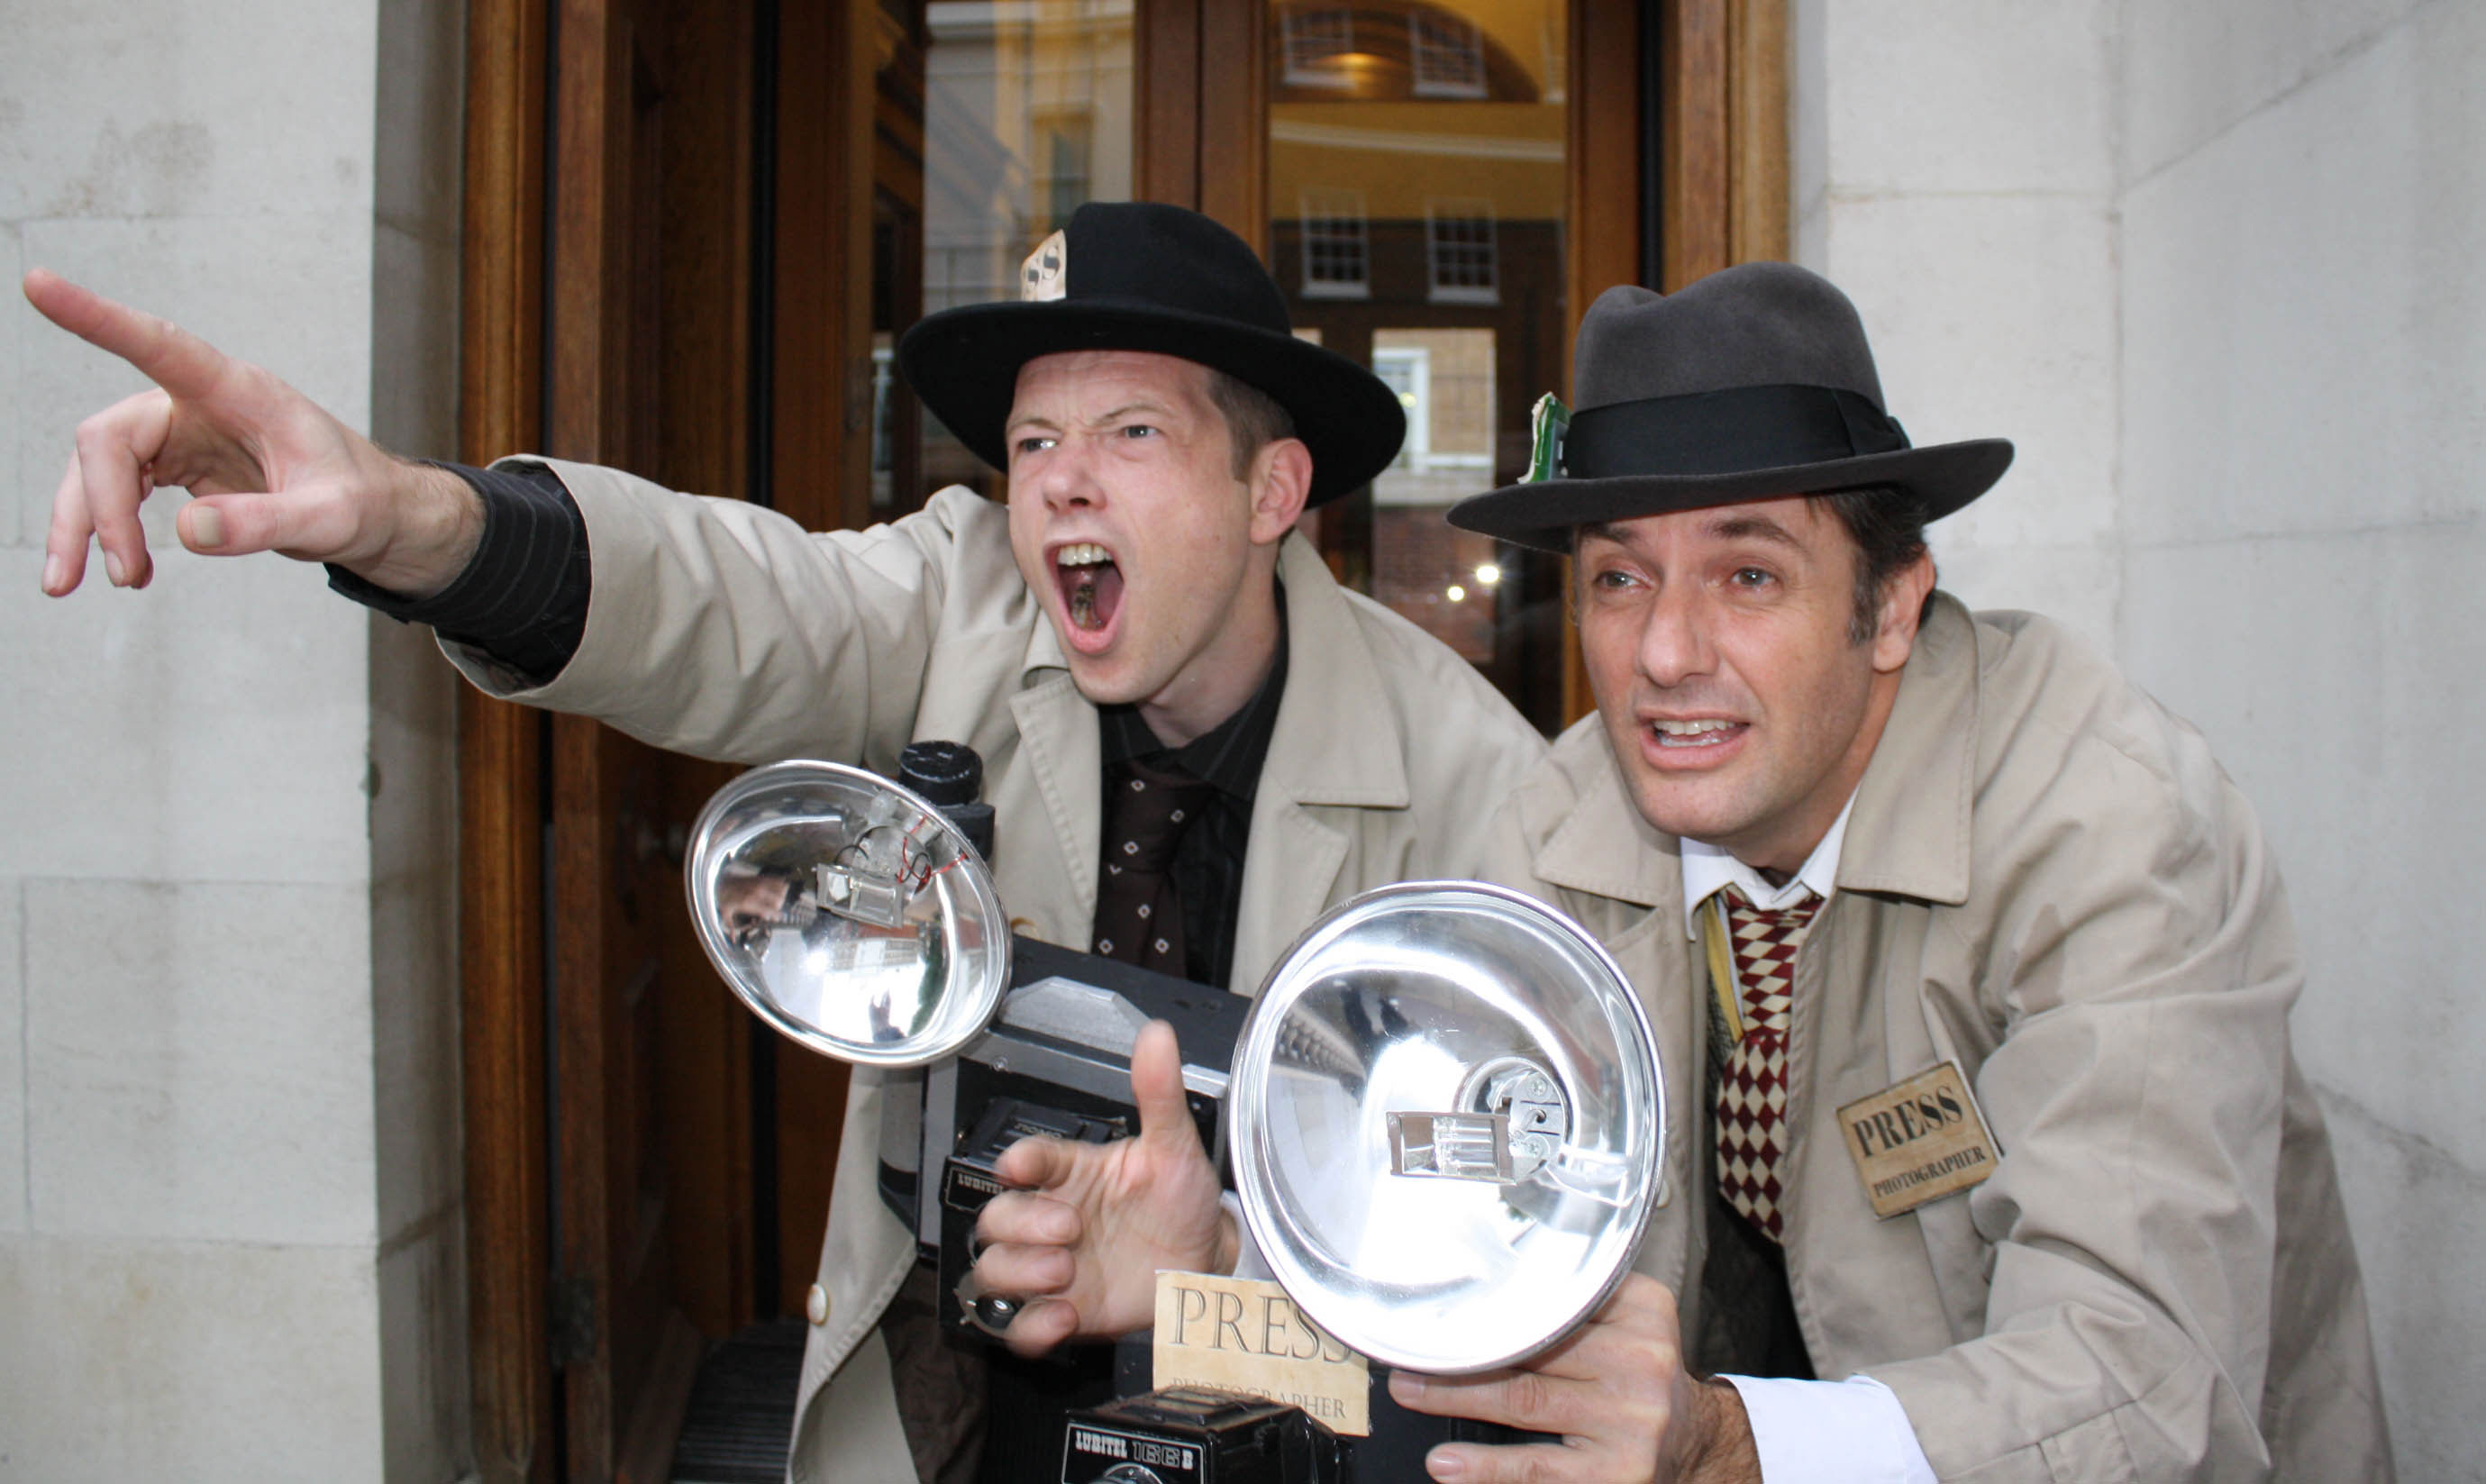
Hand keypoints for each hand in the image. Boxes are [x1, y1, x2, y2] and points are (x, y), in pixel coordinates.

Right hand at [25, 268, 482, 596]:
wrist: (376, 515)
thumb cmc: (362, 501)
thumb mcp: (328, 519)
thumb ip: (265, 522)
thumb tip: (188, 531)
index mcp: (239, 391)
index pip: (159, 345)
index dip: (97, 317)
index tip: (38, 283)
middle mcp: (199, 402)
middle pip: (108, 438)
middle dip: (99, 507)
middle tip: (122, 573)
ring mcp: (182, 432)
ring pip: (99, 468)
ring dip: (88, 526)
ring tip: (106, 583)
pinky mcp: (176, 462)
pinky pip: (117, 488)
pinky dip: (110, 530)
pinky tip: (131, 570)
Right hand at [969, 1019, 1234, 1356]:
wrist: (1208, 1264)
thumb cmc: (1182, 1201)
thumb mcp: (1176, 1146)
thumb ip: (1159, 1093)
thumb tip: (1158, 1037)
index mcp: (1072, 1174)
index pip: (1027, 1161)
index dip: (1019, 1163)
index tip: (1022, 1166)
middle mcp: (1052, 1219)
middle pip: (996, 1219)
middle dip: (1021, 1225)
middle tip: (1067, 1229)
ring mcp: (1051, 1268)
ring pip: (993, 1271)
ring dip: (1018, 1273)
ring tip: (1063, 1271)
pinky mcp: (1061, 1312)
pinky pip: (1018, 1327)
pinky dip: (1031, 1327)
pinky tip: (1061, 1316)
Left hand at [1386, 1276, 1758, 1482]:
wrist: (1697, 1445)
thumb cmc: (1641, 1378)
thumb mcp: (1630, 1322)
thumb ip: (1577, 1301)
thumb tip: (1485, 1288)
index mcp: (1642, 1312)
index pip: (1556, 1298)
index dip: (1493, 1300)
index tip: (1444, 1299)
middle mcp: (1641, 1362)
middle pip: (1532, 1347)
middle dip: (1462, 1348)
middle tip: (1407, 1347)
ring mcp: (1630, 1422)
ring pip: (1524, 1401)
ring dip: (1454, 1396)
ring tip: (1409, 1390)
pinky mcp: (1616, 1474)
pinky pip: (1538, 1468)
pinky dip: (1486, 1466)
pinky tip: (1448, 1463)